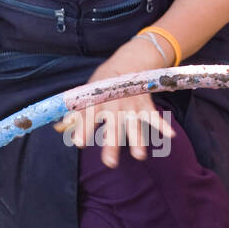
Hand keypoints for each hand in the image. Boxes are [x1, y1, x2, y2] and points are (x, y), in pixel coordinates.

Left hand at [54, 36, 174, 167]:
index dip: (83, 128)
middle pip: (113, 127)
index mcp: (97, 103)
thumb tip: (58, 127)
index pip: (88, 117)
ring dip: (137, 141)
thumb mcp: (86, 94)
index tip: (79, 143)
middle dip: (111, 144)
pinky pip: (155, 117)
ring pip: (134, 126)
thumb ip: (74, 114)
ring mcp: (131, 107)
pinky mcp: (145, 106)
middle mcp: (114, 107)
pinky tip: (170, 135)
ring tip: (140, 156)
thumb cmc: (102, 85)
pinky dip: (163, 126)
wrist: (127, 64)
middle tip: (109, 163)